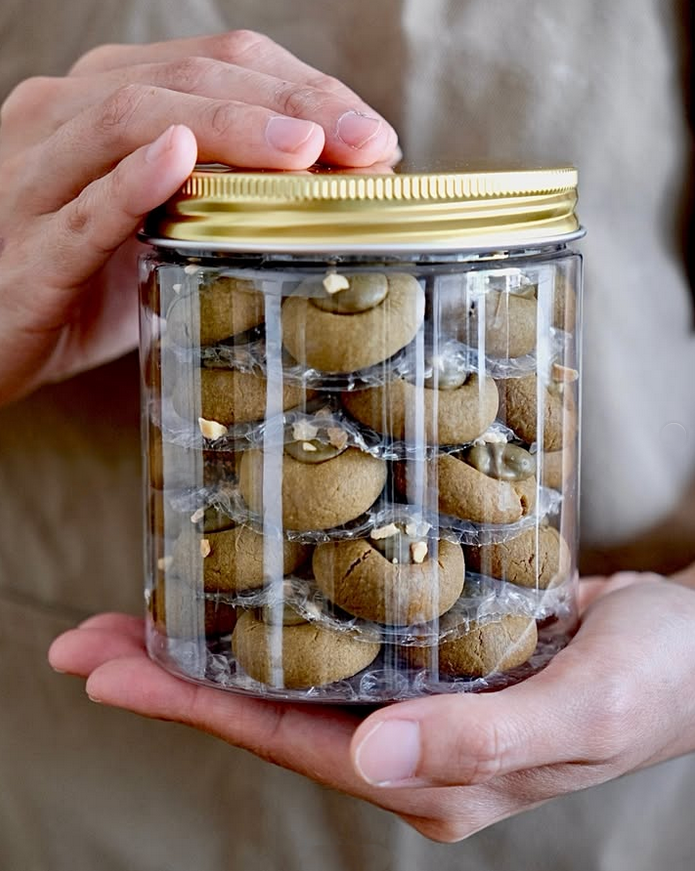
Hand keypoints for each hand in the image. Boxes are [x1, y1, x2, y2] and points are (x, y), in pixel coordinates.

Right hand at [0, 31, 398, 403]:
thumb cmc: (81, 287)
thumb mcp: (159, 237)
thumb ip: (226, 209)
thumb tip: (335, 200)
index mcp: (104, 104)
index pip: (216, 63)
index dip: (301, 88)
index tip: (371, 134)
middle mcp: (65, 118)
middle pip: (186, 77)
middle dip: (288, 105)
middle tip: (364, 141)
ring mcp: (37, 176)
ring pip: (131, 119)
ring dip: (228, 129)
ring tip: (304, 150)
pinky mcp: (29, 249)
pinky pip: (83, 206)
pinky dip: (133, 182)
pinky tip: (180, 163)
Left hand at [49, 571, 694, 841]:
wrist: (690, 646)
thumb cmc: (651, 684)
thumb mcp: (577, 714)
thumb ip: (478, 741)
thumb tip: (369, 765)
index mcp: (429, 776)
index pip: (285, 740)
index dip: (193, 706)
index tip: (111, 674)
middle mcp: (408, 742)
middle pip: (269, 706)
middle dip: (177, 674)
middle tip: (93, 640)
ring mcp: (416, 697)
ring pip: (294, 668)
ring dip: (219, 638)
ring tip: (143, 610)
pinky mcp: (430, 650)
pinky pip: (339, 633)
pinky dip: (284, 610)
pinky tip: (250, 582)